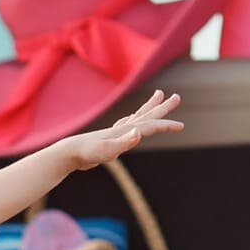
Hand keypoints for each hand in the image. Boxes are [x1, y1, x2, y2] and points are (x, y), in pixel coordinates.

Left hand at [63, 91, 182, 168]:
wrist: (69, 153)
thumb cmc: (87, 152)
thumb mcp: (108, 151)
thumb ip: (124, 142)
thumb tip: (139, 132)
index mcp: (126, 130)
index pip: (151, 126)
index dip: (167, 126)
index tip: (181, 126)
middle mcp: (123, 128)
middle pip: (147, 115)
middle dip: (162, 107)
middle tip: (176, 97)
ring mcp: (116, 132)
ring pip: (138, 117)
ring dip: (150, 107)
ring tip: (158, 95)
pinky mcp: (110, 138)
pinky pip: (126, 125)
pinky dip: (134, 121)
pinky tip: (133, 122)